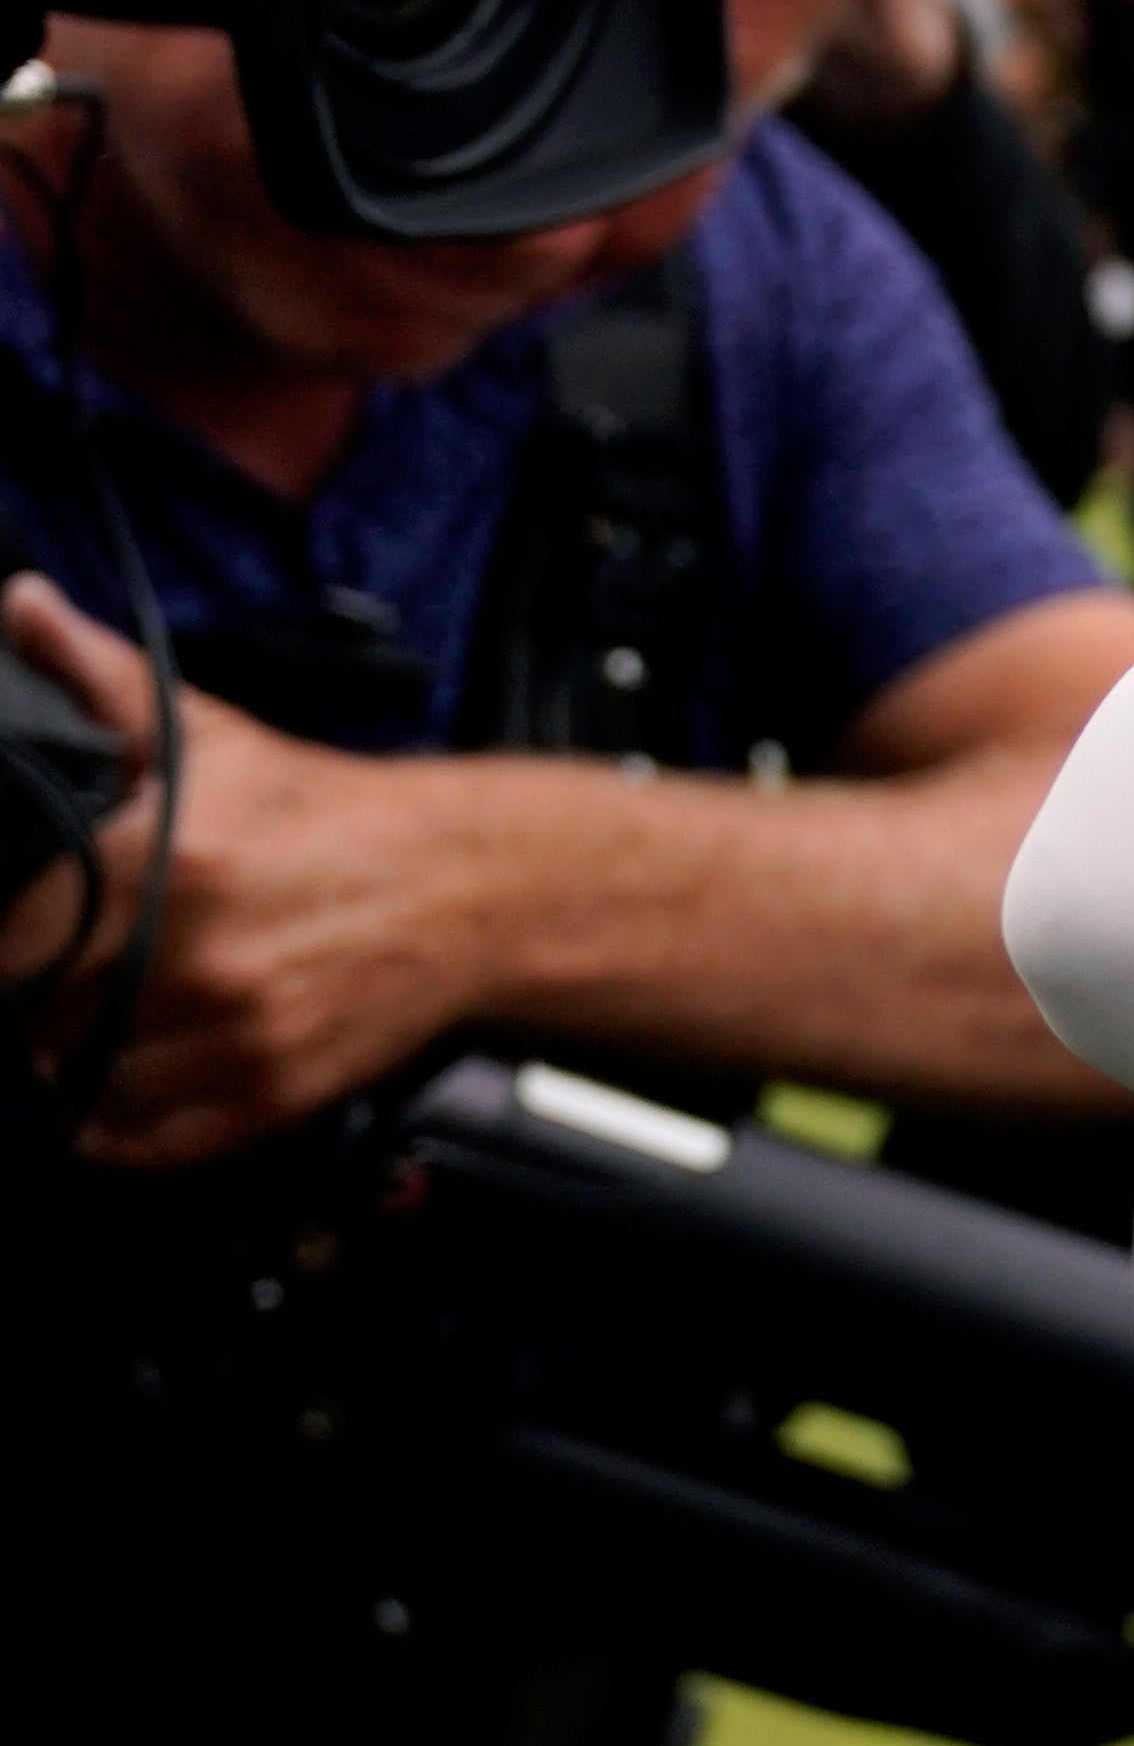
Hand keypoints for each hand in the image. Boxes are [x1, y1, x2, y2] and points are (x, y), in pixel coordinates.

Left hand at [4, 575, 520, 1164]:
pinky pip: (141, 1140)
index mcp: (172, 861)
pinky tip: (115, 1075)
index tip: (19, 923)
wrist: (475, 885)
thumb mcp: (214, 733)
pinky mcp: (271, 1095)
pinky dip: (107, 1123)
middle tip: (58, 963)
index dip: (1, 936)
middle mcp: (200, 958)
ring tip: (93, 1011)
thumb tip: (21, 606)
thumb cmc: (336, 814)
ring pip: (76, 1081)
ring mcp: (237, 1035)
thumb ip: (100, 674)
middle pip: (33, 1013)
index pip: (10, 937)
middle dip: (34, 991)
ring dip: (65, 1054)